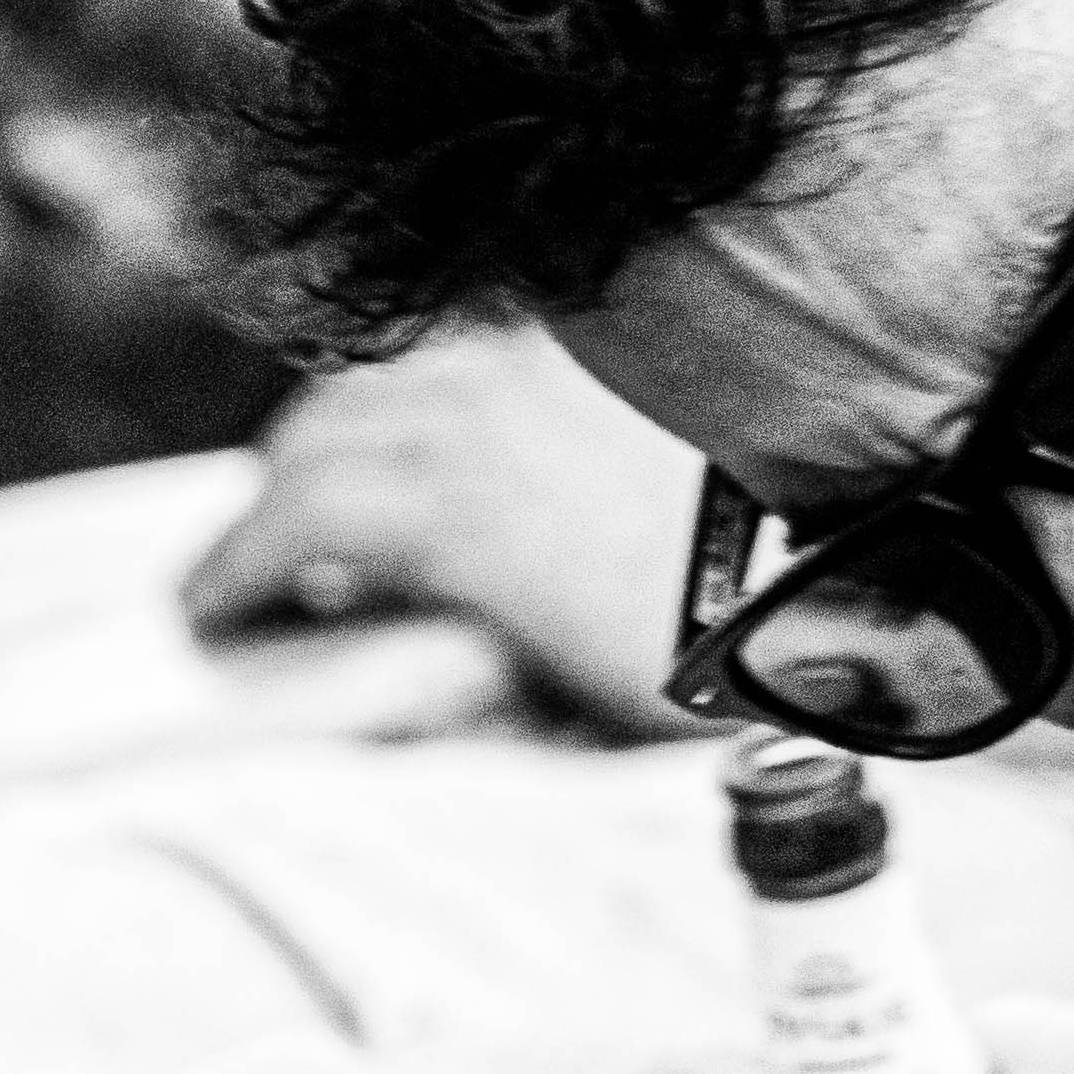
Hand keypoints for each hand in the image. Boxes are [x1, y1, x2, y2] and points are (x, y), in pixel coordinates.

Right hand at [180, 320, 702, 725]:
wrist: (873, 543)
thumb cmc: (729, 654)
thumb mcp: (580, 726)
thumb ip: (464, 719)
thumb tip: (377, 715)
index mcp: (457, 512)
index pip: (289, 517)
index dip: (227, 567)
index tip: (199, 617)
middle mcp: (481, 415)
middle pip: (318, 434)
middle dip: (268, 503)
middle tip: (255, 570)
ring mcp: (542, 365)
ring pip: (387, 379)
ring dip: (338, 440)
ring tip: (336, 506)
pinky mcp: (599, 348)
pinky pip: (469, 352)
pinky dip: (421, 398)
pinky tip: (444, 446)